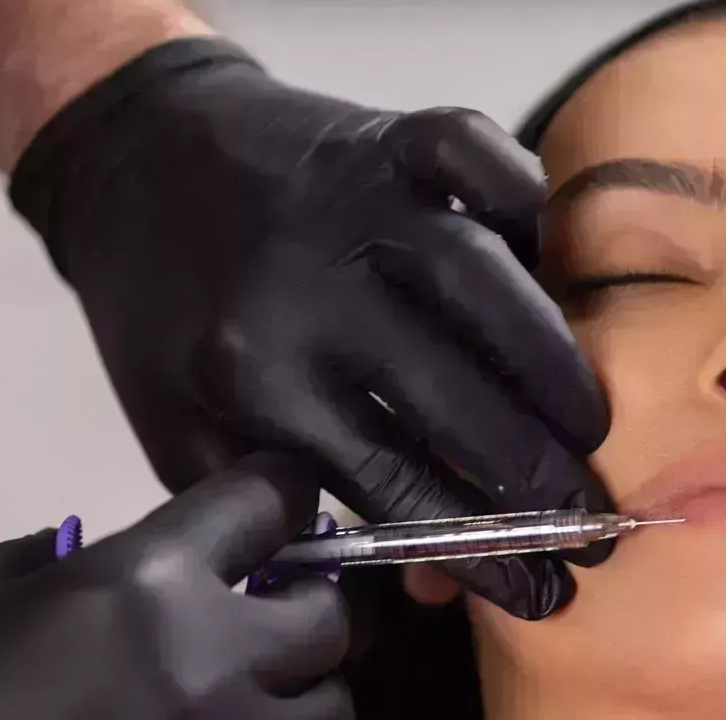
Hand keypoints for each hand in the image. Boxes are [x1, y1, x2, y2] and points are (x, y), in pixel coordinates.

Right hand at [0, 453, 348, 719]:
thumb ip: (36, 567)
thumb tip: (82, 559)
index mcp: (142, 586)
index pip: (267, 502)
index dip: (275, 494)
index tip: (267, 503)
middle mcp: (210, 666)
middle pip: (326, 620)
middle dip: (298, 609)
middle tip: (251, 615)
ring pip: (328, 714)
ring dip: (292, 698)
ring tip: (232, 695)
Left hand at [10, 37, 611, 619]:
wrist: (130, 155)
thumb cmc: (164, 315)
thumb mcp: (186, 435)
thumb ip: (292, 509)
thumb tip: (427, 583)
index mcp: (254, 377)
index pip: (395, 484)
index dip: (480, 551)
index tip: (546, 592)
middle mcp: (310, 291)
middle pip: (453, 396)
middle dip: (539, 476)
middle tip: (594, 523)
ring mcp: (355, 203)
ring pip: (481, 280)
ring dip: (549, 361)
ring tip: (591, 425)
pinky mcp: (384, 134)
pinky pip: (474, 154)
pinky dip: (523, 193)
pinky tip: (549, 256)